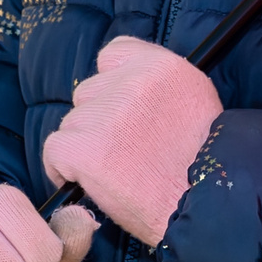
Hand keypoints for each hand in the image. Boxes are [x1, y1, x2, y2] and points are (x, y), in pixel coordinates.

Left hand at [41, 36, 222, 247]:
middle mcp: (131, 82)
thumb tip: (125, 88)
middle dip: (99, 121)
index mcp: (161, 67)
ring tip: (116, 173)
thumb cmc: (204, 167)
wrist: (206, 207)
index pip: (113, 55)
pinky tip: (85, 182)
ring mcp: (104, 113)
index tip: (119, 109)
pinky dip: (62, 168)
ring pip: (73, 123)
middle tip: (124, 152)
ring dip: (85, 146)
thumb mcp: (195, 104)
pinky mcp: (83, 147)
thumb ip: (159, 88)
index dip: (112, 84)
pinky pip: (55, 150)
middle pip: (90, 92)